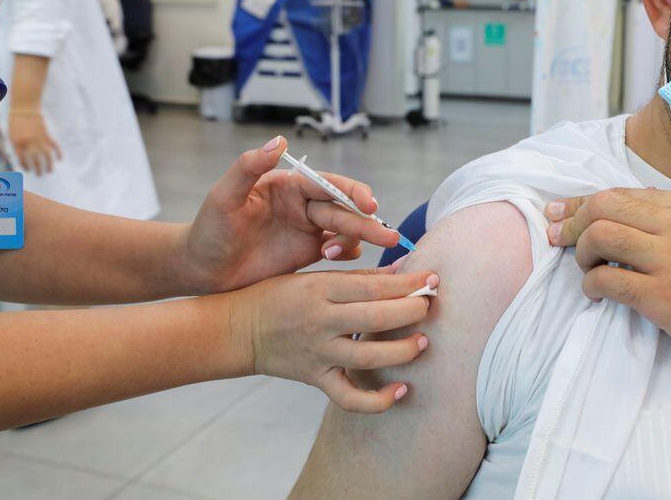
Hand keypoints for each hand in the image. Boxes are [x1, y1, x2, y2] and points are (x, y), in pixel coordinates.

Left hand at [8, 112, 61, 175]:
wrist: (25, 108)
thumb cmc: (16, 122)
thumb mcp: (12, 135)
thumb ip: (17, 146)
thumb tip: (23, 158)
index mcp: (17, 143)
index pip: (22, 159)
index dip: (25, 166)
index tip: (28, 170)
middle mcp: (29, 143)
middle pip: (35, 160)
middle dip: (38, 169)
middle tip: (40, 175)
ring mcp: (39, 139)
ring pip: (46, 156)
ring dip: (49, 165)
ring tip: (50, 171)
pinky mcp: (47, 135)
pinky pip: (54, 146)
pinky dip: (58, 153)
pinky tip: (60, 159)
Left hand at [178, 135, 401, 294]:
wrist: (201, 269)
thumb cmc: (208, 230)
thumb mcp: (223, 197)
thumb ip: (249, 167)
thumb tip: (279, 141)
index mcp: (287, 186)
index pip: (327, 184)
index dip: (352, 192)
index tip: (369, 204)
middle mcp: (302, 204)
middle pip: (343, 209)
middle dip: (367, 222)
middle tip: (387, 237)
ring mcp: (308, 229)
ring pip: (346, 228)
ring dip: (358, 238)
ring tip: (348, 254)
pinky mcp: (308, 252)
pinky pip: (339, 249)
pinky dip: (347, 254)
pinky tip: (338, 260)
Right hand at [229, 266, 439, 412]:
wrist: (238, 330)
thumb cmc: (280, 296)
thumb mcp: (315, 277)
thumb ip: (359, 277)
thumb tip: (404, 270)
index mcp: (321, 288)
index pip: (372, 285)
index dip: (407, 282)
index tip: (433, 278)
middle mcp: (320, 321)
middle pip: (374, 318)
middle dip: (410, 310)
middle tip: (431, 304)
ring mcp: (318, 352)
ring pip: (367, 358)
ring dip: (401, 351)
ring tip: (422, 342)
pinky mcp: (315, 378)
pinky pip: (349, 397)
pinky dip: (377, 400)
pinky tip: (400, 390)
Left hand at [545, 188, 670, 379]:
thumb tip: (626, 214)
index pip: (620, 193)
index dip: (581, 203)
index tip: (558, 211)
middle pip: (602, 207)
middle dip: (572, 222)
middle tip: (558, 238)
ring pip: (600, 238)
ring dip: (581, 255)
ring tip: (587, 269)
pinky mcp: (665, 299)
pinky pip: (608, 282)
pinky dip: (591, 286)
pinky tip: (596, 293)